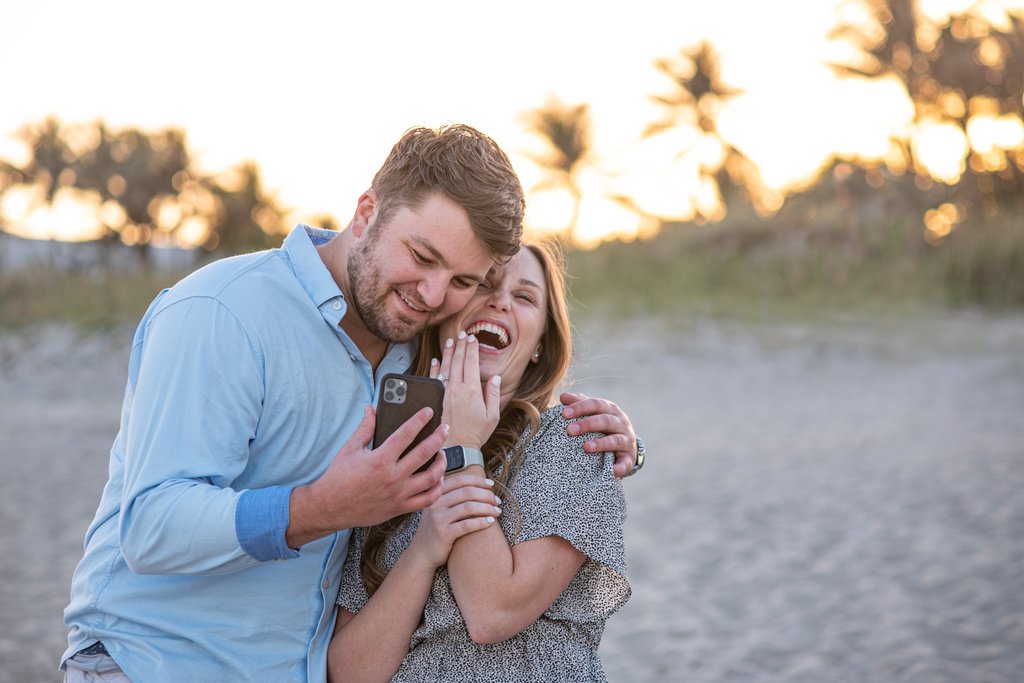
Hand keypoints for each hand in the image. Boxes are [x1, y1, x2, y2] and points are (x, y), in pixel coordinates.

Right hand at [286, 405, 447, 547]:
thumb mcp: (350, 448)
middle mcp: (392, 476)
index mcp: (380, 459)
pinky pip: (426, 500)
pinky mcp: (399, 508)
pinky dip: (437, 489)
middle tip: (444, 428)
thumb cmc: (338, 477)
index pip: (406, 433)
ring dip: (441, 463)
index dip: (420, 420)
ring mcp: (398, 494)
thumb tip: (370, 409)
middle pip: (425, 453)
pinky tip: (438, 479)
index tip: (429, 412)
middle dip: (438, 437)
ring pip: (431, 478)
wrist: (330, 507)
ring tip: (442, 453)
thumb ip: (364, 428)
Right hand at [406, 473, 500, 567]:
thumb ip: (451, 495)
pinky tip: (490, 522)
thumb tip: (477, 483)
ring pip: (468, 507)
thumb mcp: (438, 508)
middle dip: (486, 495)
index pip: (459, 480)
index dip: (477, 480)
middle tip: (498, 500)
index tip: (491, 485)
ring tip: (497, 511)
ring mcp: (438, 519)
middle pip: (467, 492)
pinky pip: (467, 525)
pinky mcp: (443, 534)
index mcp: (436, 494)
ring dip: (487, 507)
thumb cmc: (435, 529)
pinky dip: (481, 522)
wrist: (421, 553)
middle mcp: (435, 504)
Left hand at [431, 333, 500, 448]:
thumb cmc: (476, 433)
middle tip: (462, 335)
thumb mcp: (492, 416)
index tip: (473, 339)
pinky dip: (434, 368)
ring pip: (445, 367)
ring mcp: (443, 393)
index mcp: (472, 390)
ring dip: (448, 353)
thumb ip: (493, 394)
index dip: (472, 349)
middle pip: (457, 361)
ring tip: (450, 342)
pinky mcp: (435, 399)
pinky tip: (436, 360)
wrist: (456, 448)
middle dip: (460, 345)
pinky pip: (433, 379)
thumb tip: (494, 377)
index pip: (471, 362)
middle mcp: (456, 388)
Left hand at [559, 392, 637, 477]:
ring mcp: (627, 439)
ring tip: (585, 447)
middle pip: (605, 421)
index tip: (564, 413)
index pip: (595, 404)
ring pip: (615, 440)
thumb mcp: (593, 412)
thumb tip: (563, 396)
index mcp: (610, 409)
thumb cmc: (602, 425)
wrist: (625, 443)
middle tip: (569, 430)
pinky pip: (626, 463)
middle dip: (587, 424)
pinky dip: (620, 467)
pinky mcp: (629, 457)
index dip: (580, 407)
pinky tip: (612, 472)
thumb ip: (578, 403)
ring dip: (601, 444)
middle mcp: (620, 422)